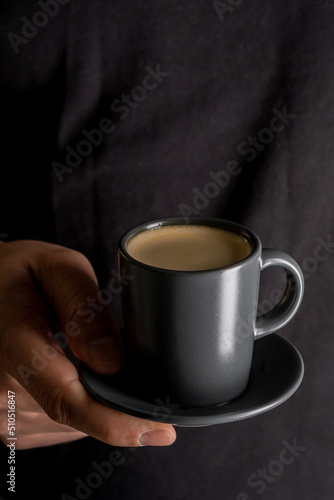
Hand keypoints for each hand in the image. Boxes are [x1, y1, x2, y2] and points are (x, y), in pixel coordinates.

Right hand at [0, 241, 175, 449]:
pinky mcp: (10, 422)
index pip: (66, 398)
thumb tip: (113, 363)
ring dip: (95, 398)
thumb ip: (83, 311)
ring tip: (86, 355)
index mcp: (14, 343)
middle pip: (77, 414)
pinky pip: (58, 424)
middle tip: (127, 361)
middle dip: (116, 399)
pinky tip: (73, 371)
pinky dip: (78, 402)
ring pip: (72, 422)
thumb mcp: (56, 268)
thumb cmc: (20, 272)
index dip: (116, 421)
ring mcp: (3, 411)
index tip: (159, 430)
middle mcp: (1, 389)